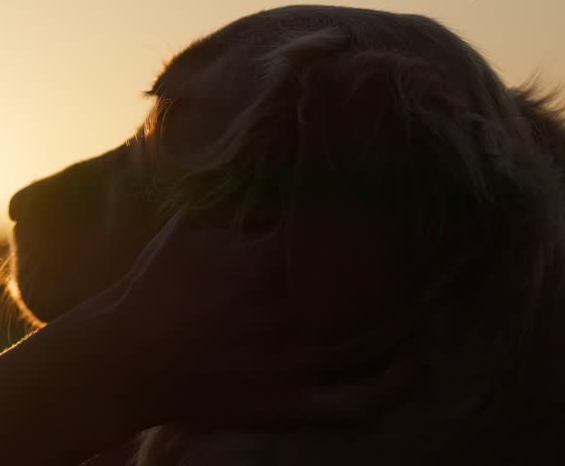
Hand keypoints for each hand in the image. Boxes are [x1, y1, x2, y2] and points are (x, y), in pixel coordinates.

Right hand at [80, 208, 422, 428]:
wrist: (123, 360)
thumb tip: (274, 166)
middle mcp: (281, 316)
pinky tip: (414, 364)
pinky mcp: (284, 405)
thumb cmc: (154, 287)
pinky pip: (352, 403)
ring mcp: (287, 365)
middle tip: (447, 249)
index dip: (373, 221)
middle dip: (413, 270)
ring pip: (371, 344)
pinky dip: (390, 387)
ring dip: (414, 321)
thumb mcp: (187, 229)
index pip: (333, 237)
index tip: (402, 204)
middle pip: (367, 290)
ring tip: (440, 297)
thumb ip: (232, 200)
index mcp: (256, 266)